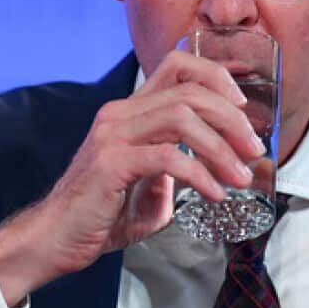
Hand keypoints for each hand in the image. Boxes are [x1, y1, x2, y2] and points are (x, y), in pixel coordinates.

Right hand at [0, 51, 265, 302]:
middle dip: (232, 118)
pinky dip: (200, 174)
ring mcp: (113, 135)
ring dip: (221, 146)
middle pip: (189, 91)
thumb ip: (175, 171)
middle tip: (254, 150)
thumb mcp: (148, 186)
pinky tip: (214, 194)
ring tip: (241, 176)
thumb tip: (210, 174)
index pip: (177, 66)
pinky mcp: (111, 163)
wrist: (54, 240)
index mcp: (130, 111)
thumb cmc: (100, 216)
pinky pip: (168, 157)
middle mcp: (120, 114)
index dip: (216, 78)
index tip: (242, 109)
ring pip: (181, 117)